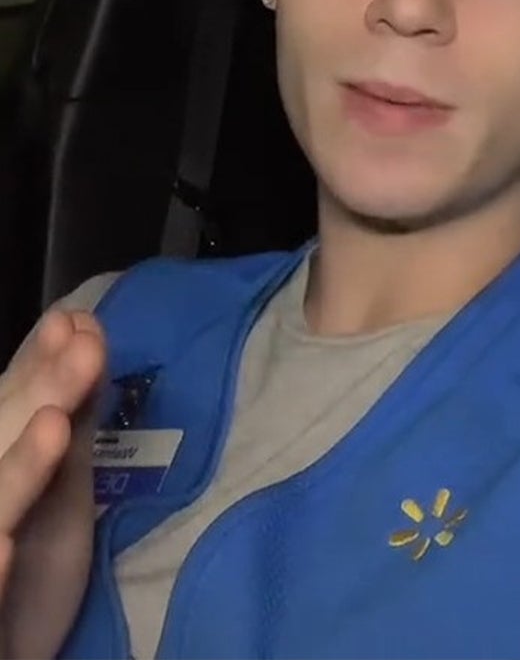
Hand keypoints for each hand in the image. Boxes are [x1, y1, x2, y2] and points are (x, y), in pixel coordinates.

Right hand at [0, 310, 105, 659]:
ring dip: (16, 468)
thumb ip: (69, 429)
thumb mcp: (56, 493)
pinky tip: (9, 547)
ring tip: (52, 424)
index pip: (8, 409)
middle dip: (33, 393)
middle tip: (83, 343)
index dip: (37, 366)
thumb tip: (84, 342)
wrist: (9, 645)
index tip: (77, 320)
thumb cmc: (25, 573)